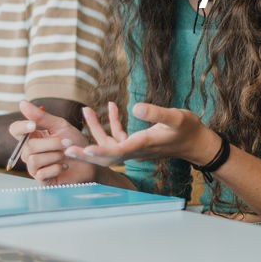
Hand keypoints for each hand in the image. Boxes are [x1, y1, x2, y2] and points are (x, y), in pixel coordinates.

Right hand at [8, 100, 91, 184]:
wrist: (90, 161)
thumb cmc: (74, 142)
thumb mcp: (60, 126)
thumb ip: (41, 117)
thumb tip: (22, 103)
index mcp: (32, 137)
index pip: (15, 130)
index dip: (21, 127)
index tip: (34, 125)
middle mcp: (29, 152)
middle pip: (28, 146)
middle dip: (52, 143)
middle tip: (68, 142)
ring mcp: (34, 167)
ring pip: (34, 160)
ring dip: (55, 155)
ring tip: (66, 155)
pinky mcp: (42, 180)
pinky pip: (41, 173)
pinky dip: (57, 168)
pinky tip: (65, 166)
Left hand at [66, 102, 218, 166]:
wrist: (196, 143)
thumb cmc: (188, 129)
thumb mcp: (176, 117)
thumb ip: (156, 112)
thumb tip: (134, 106)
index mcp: (143, 145)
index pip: (116, 151)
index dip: (98, 151)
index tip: (82, 150)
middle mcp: (135, 150)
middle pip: (105, 155)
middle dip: (84, 151)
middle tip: (64, 147)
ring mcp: (135, 148)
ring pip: (109, 144)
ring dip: (96, 129)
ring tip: (85, 110)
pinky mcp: (138, 144)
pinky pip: (119, 137)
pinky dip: (112, 123)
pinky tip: (112, 106)